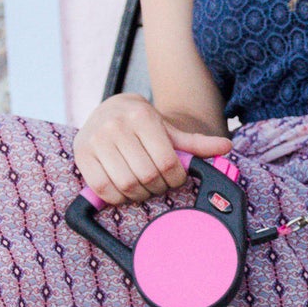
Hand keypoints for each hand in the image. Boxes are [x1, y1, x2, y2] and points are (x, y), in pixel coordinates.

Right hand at [73, 93, 230, 205]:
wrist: (110, 109)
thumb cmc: (143, 123)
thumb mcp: (169, 129)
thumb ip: (195, 142)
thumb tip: (225, 147)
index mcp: (142, 116)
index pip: (167, 161)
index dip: (176, 178)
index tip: (175, 178)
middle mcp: (116, 125)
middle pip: (147, 175)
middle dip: (159, 187)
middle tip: (160, 185)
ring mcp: (96, 140)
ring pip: (126, 184)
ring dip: (140, 194)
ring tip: (144, 188)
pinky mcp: (82, 155)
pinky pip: (103, 188)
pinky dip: (118, 197)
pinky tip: (125, 191)